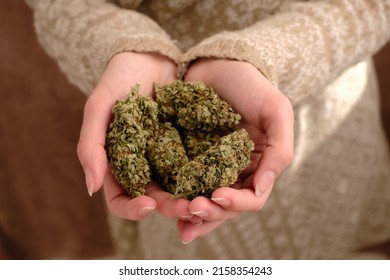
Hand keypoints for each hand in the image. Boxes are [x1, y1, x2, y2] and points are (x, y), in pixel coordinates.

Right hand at [77, 52, 195, 220]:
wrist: (149, 56)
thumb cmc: (118, 79)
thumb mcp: (100, 107)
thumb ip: (92, 145)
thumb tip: (91, 187)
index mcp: (118, 164)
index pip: (120, 200)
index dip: (132, 209)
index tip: (148, 204)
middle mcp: (143, 166)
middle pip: (154, 199)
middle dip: (169, 207)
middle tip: (188, 207)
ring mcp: (166, 158)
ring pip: (177, 188)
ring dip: (190, 197)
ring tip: (206, 198)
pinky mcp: (187, 146)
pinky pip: (195, 166)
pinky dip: (204, 176)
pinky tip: (217, 179)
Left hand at [178, 58, 293, 242]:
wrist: (220, 64)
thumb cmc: (252, 86)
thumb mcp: (276, 111)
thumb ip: (279, 151)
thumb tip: (262, 190)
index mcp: (258, 166)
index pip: (252, 198)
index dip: (237, 203)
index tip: (217, 194)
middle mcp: (235, 173)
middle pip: (225, 207)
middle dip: (210, 213)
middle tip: (191, 210)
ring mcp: (210, 168)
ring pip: (204, 201)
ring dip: (192, 215)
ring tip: (177, 220)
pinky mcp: (188, 159)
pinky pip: (183, 184)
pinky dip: (176, 198)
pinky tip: (164, 206)